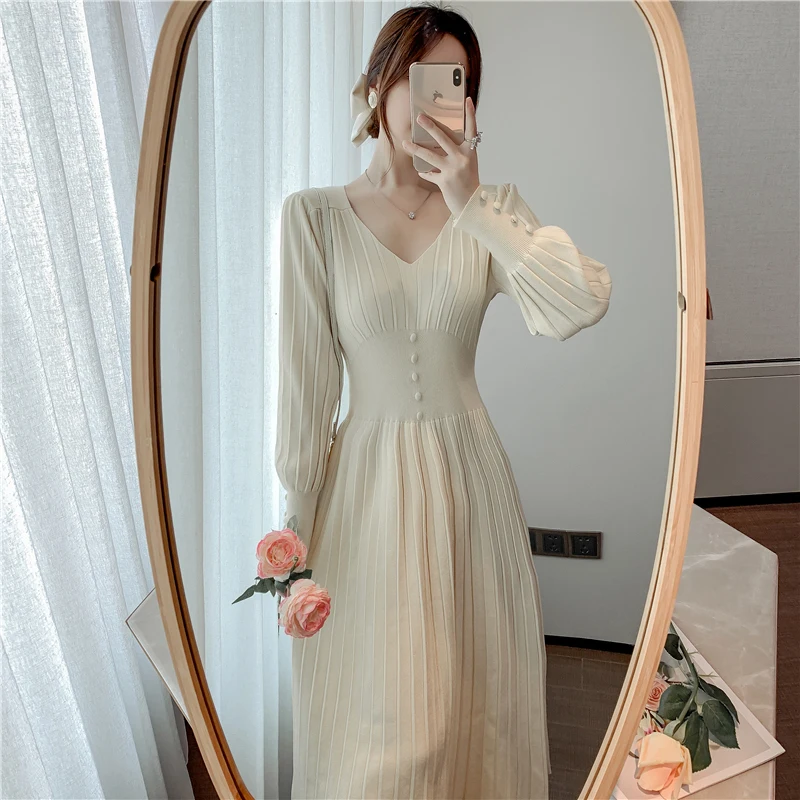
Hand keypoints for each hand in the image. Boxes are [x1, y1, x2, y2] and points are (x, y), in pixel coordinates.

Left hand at [401, 96, 480, 217]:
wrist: (472, 205)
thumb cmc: (469, 182)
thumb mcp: (468, 164)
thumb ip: (457, 152)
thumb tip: (438, 142)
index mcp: (470, 151)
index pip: (471, 129)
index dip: (470, 114)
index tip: (467, 100)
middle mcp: (462, 158)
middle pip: (444, 138)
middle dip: (430, 126)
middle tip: (419, 117)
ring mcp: (453, 169)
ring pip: (430, 155)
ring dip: (416, 149)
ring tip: (405, 143)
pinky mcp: (444, 181)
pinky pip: (429, 174)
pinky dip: (425, 173)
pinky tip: (420, 171)